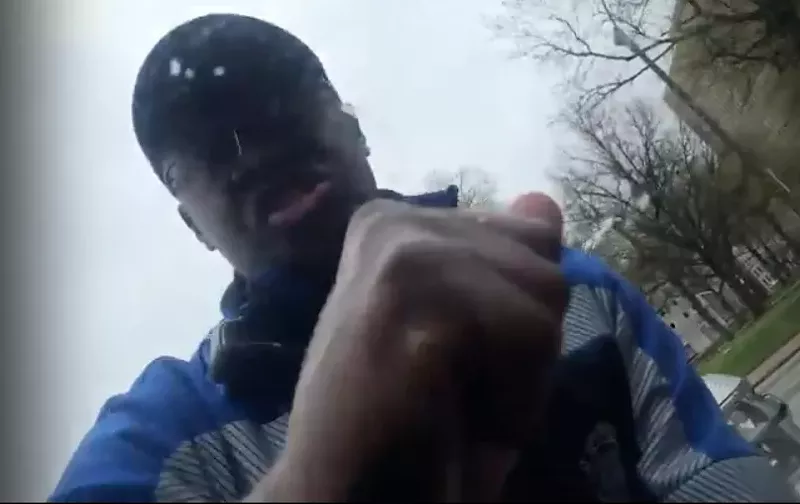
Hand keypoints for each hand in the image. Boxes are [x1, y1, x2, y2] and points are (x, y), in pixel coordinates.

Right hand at [259, 196, 567, 501]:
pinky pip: (529, 332)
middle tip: (457, 391)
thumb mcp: (469, 331)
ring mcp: (400, 252)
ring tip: (453, 404)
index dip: (515, 317)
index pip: (528, 238)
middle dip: (525, 345)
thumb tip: (545, 200)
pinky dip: (512, 397)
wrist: (347, 495)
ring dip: (520, 376)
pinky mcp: (411, 297)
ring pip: (546, 292)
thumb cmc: (407, 422)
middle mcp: (393, 220)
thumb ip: (503, 265)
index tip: (459, 362)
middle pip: (544, 262)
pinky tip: (451, 417)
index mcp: (396, 222)